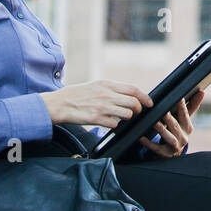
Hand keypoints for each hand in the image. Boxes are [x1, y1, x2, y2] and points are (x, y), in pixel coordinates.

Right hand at [40, 79, 155, 128]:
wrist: (60, 103)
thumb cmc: (78, 94)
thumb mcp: (96, 85)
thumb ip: (112, 89)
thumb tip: (128, 95)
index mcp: (107, 84)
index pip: (133, 89)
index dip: (145, 97)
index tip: (149, 103)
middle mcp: (106, 95)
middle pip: (133, 102)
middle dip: (138, 110)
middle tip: (136, 113)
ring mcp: (102, 107)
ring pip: (126, 114)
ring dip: (127, 118)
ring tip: (122, 118)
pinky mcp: (96, 119)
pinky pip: (114, 124)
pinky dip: (115, 125)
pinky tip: (109, 123)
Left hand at [139, 90, 204, 158]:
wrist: (172, 154)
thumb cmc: (178, 131)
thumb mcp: (185, 121)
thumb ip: (193, 106)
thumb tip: (202, 91)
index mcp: (188, 128)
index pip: (185, 115)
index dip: (182, 106)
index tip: (179, 97)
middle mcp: (183, 138)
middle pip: (175, 125)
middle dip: (168, 118)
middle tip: (162, 110)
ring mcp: (174, 147)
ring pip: (167, 136)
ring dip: (160, 128)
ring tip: (152, 121)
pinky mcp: (165, 154)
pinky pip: (156, 148)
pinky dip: (148, 143)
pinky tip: (142, 137)